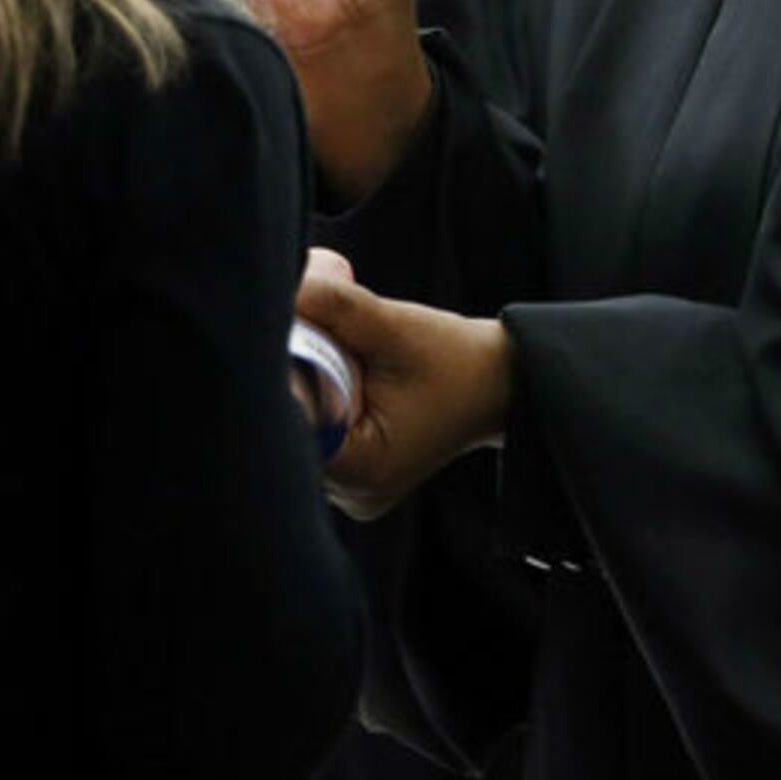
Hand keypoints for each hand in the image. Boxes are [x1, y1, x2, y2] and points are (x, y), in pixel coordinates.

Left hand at [293, 248, 513, 521]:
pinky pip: (319, 436)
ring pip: (303, 431)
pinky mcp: (352, 476)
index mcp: (362, 469)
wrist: (499, 383)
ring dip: (307, 388)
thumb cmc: (456, 359)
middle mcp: (350, 492)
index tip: (288, 334)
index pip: (288, 423)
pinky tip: (344, 378)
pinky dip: (323, 402)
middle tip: (317, 336)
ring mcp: (350, 490)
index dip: (280, 375)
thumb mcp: (397, 325)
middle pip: (291, 430)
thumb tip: (283, 287)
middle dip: (294, 375)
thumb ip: (336, 304)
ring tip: (344, 360)